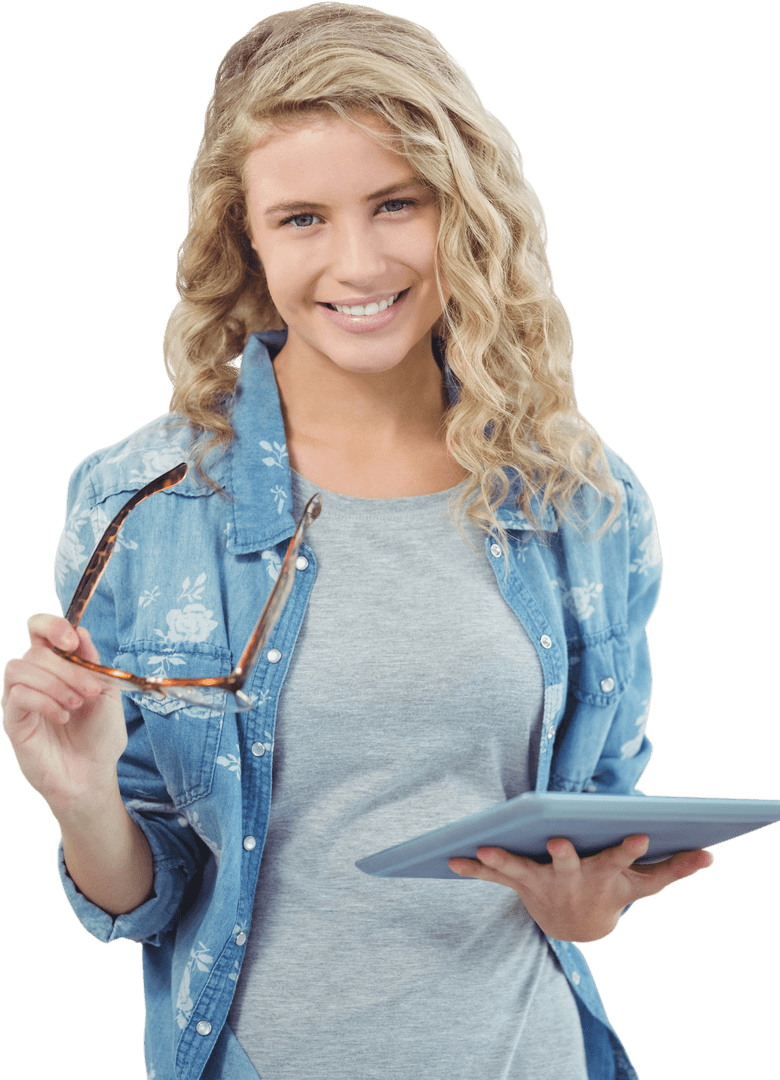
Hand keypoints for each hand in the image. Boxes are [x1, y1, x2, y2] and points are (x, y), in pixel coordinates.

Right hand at [2, 613, 126, 814]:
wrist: (94, 773)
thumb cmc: (100, 733)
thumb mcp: (106, 691)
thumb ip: (91, 662)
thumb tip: (80, 632)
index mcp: (56, 664)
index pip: (38, 628)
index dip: (51, 625)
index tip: (72, 640)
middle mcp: (34, 677)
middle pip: (35, 650)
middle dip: (67, 668)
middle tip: (90, 691)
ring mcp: (19, 698)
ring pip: (20, 667)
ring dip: (54, 683)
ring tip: (76, 705)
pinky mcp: (13, 720)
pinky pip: (17, 695)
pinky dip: (45, 702)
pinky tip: (63, 717)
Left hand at [449, 834, 714, 941]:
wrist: (579, 929)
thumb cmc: (613, 893)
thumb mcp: (643, 885)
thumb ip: (673, 868)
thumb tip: (710, 855)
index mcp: (603, 874)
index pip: (620, 860)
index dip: (628, 849)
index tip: (638, 835)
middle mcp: (571, 878)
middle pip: (567, 864)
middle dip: (563, 853)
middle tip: (558, 840)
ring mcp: (542, 882)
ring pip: (521, 870)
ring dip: (502, 861)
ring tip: (483, 849)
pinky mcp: (519, 883)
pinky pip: (492, 876)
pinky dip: (472, 869)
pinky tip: (450, 858)